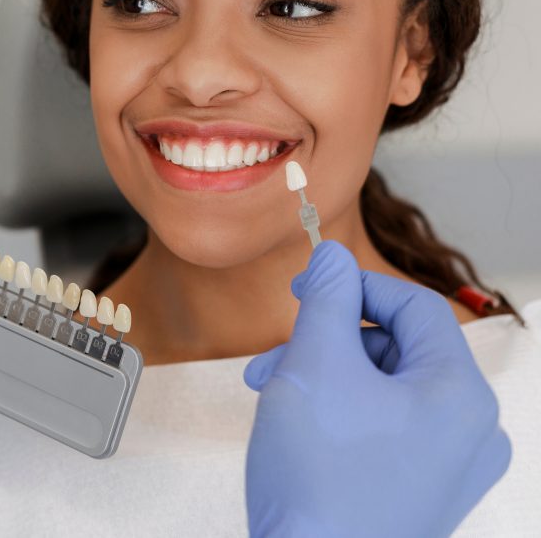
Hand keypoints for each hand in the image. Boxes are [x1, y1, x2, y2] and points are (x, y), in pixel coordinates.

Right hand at [243, 241, 509, 537]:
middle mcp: (471, 432)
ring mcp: (450, 468)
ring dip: (326, 377)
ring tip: (275, 395)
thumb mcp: (313, 365)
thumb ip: (325, 297)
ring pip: (385, 389)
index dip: (352, 286)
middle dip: (327, 342)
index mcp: (460, 395)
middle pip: (396, 349)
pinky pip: (385, 427)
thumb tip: (332, 254)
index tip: (303, 289)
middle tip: (276, 356)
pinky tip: (299, 427)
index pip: (413, 306)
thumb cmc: (318, 479)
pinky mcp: (423, 492)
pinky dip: (341, 414)